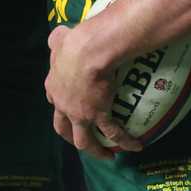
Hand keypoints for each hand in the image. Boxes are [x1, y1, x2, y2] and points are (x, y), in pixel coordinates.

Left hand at [45, 25, 141, 157]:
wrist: (89, 51)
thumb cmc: (75, 43)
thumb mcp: (60, 39)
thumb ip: (58, 39)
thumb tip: (60, 35)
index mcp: (54, 88)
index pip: (54, 103)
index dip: (62, 108)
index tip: (69, 110)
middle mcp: (64, 105)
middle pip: (63, 128)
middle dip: (71, 137)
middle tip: (85, 141)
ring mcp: (80, 114)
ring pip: (85, 141)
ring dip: (96, 151)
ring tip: (108, 156)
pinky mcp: (98, 116)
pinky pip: (113, 133)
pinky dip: (124, 142)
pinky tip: (135, 146)